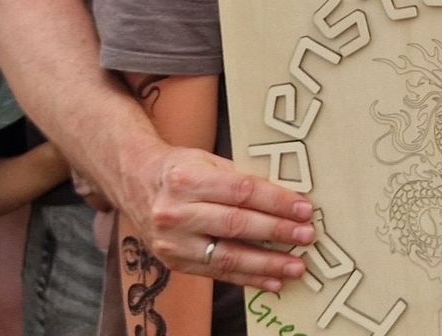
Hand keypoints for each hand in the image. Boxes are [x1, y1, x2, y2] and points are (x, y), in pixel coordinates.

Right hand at [120, 144, 318, 291]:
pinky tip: (272, 281)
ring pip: (227, 256)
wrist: (134, 182)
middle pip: (236, 225)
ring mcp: (173, 242)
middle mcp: (176, 212)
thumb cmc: (180, 169)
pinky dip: (248, 279)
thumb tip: (286, 197)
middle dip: (277, 232)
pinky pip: (217, 274)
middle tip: (307, 236)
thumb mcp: (207, 161)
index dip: (276, 202)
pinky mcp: (174, 263)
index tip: (304, 209)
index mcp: (188, 179)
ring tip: (296, 267)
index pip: (241, 192)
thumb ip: (241, 179)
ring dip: (267, 264)